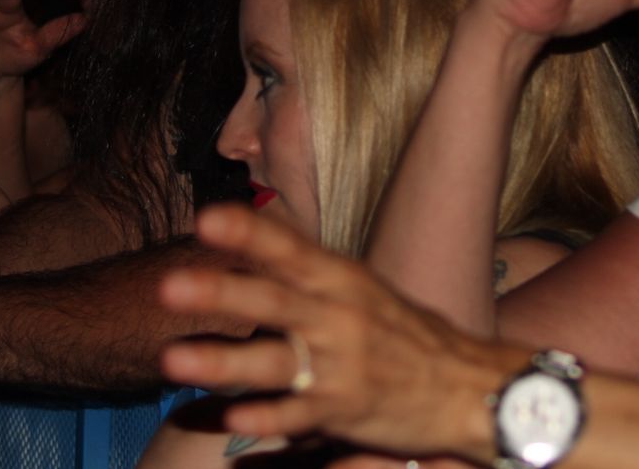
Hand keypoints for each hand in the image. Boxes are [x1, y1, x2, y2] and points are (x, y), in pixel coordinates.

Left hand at [160, 205, 519, 462]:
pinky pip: (299, 417)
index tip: (205, 219)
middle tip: (168, 287)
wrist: (470, 386)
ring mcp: (342, 367)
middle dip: (220, 294)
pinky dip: (267, 417)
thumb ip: (305, 264)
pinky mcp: (346, 412)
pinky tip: (232, 418)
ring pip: (276, 363)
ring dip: (223, 362)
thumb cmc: (404, 331)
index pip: (290, 250)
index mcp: (342, 280)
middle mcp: (340, 318)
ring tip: (173, 359)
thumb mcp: (359, 285)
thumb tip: (255, 223)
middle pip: (274, 302)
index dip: (249, 235)